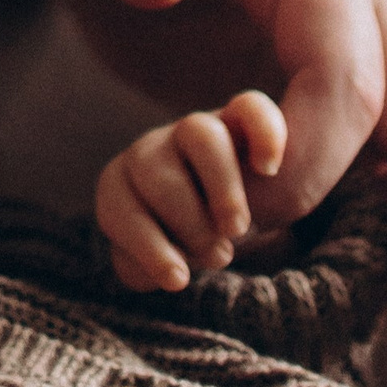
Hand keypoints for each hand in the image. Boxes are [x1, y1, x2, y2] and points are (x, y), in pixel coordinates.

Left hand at [97, 91, 286, 290]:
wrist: (224, 208)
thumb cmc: (183, 238)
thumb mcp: (163, 256)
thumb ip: (147, 268)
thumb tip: (153, 272)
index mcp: (121, 187)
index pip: (118, 208)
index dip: (147, 247)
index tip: (179, 280)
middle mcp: (151, 152)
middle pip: (154, 172)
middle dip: (187, 223)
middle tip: (218, 257)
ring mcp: (194, 130)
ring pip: (200, 134)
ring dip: (222, 187)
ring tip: (237, 228)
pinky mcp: (239, 118)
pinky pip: (250, 107)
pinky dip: (264, 135)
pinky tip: (269, 169)